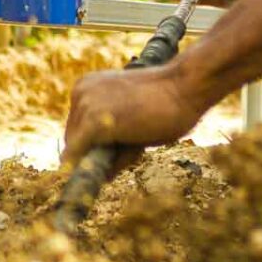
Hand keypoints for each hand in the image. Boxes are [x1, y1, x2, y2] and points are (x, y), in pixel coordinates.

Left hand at [61, 66, 198, 170]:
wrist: (187, 86)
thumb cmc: (169, 102)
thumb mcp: (132, 117)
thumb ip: (111, 139)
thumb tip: (98, 175)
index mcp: (88, 86)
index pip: (78, 129)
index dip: (99, 144)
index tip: (125, 140)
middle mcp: (81, 92)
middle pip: (74, 142)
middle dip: (100, 151)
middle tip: (136, 140)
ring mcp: (85, 106)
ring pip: (79, 153)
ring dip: (105, 158)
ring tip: (138, 139)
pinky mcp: (93, 123)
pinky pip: (82, 158)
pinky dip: (101, 165)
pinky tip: (129, 149)